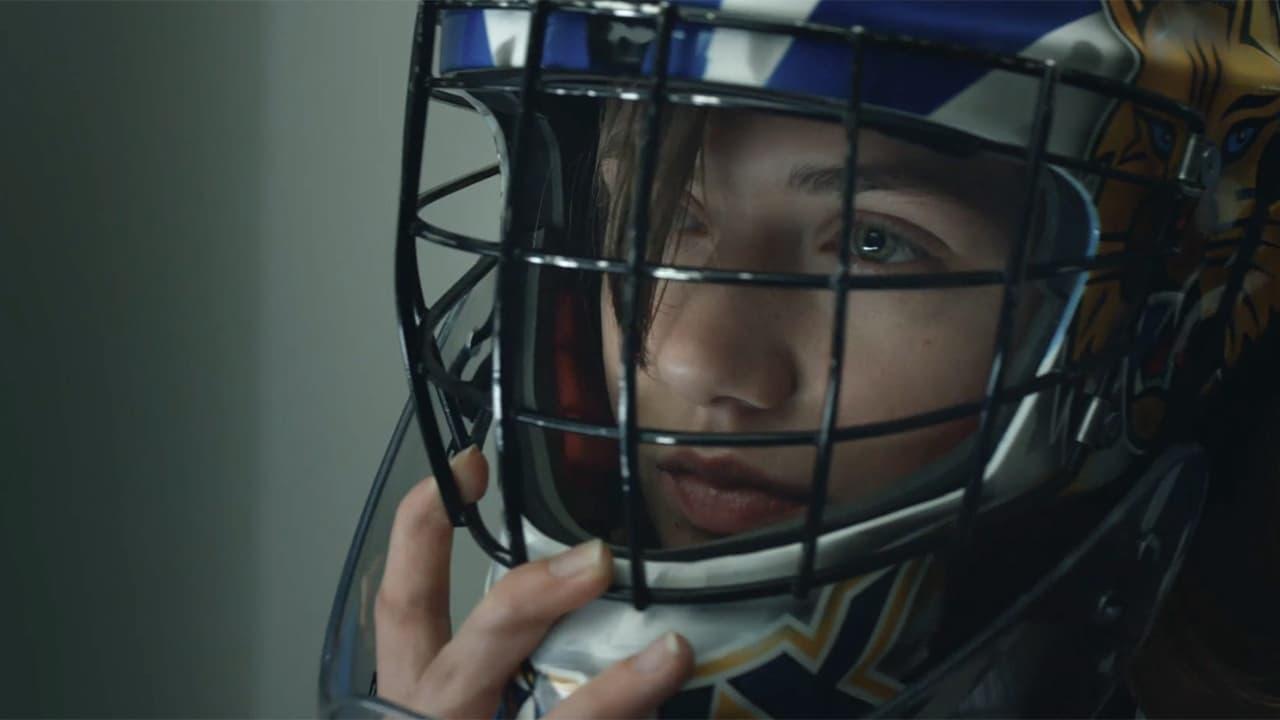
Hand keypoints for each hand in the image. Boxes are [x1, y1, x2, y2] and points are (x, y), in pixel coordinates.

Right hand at [375, 446, 694, 717]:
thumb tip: (574, 575)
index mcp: (414, 698)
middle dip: (530, 600)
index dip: (423, 531)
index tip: (473, 466)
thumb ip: (498, 660)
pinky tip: (669, 699)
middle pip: (470, 656)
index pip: (403, 604)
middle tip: (594, 557)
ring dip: (612, 692)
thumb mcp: (461, 707)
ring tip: (673, 653)